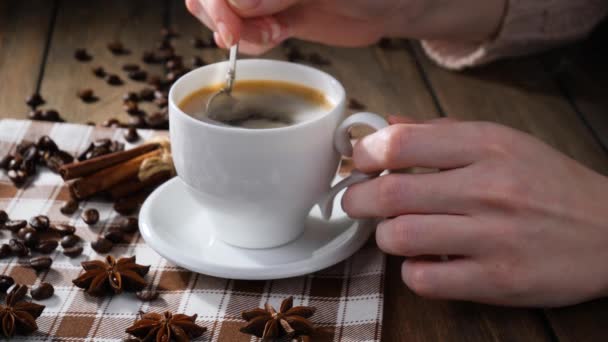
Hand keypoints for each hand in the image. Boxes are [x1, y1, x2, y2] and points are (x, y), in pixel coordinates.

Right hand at [185, 0, 506, 54]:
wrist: (400, 4)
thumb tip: (238, 0)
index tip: (230, 22)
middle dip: (218, 13)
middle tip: (238, 35)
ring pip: (222, 10)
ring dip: (235, 29)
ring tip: (269, 33)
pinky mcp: (275, 12)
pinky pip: (245, 28)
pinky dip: (250, 39)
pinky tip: (271, 36)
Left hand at [342, 117, 607, 306]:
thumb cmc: (549, 183)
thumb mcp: (503, 142)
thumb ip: (442, 132)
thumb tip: (387, 125)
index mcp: (488, 146)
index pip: (402, 143)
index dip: (366, 154)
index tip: (358, 163)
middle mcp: (489, 188)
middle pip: (391, 193)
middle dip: (358, 199)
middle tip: (356, 201)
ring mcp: (494, 237)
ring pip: (401, 237)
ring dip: (385, 237)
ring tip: (396, 232)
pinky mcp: (497, 280)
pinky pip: (424, 279)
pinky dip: (411, 271)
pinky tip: (423, 260)